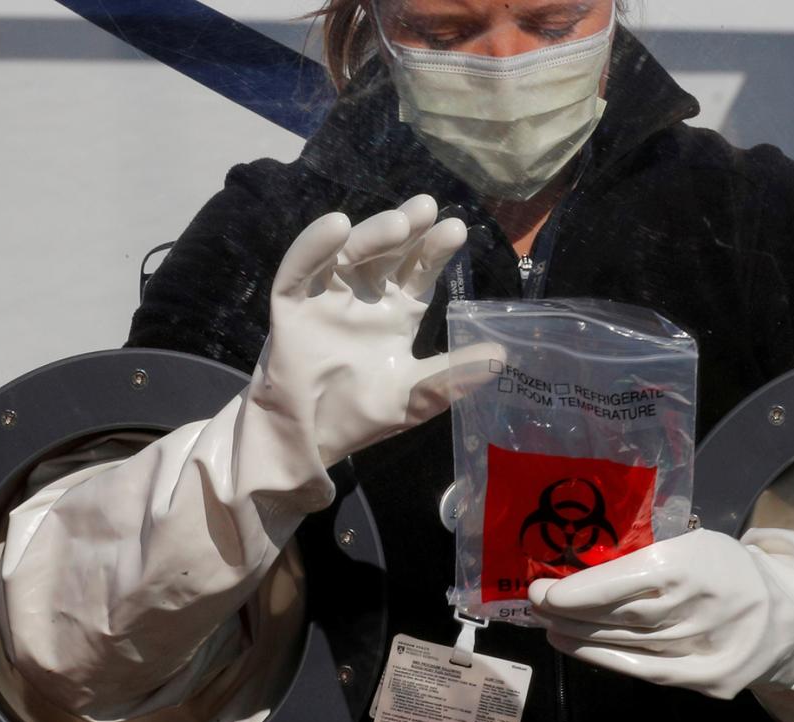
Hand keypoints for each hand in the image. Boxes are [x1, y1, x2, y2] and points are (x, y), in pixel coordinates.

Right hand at [261, 194, 499, 468]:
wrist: (307, 440)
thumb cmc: (359, 416)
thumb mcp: (414, 397)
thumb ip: (451, 377)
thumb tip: (502, 358)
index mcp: (396, 312)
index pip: (418, 271)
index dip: (435, 250)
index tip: (456, 230)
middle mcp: (364, 297)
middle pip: (387, 252)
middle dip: (407, 229)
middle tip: (427, 208)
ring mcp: (326, 298)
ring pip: (349, 254)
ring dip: (372, 235)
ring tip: (398, 223)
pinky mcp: (291, 306)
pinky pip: (300, 270)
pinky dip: (315, 247)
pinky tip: (336, 226)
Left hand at [528, 529, 793, 699]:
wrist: (787, 616)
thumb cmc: (725, 570)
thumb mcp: (694, 542)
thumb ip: (646, 552)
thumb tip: (578, 562)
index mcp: (696, 563)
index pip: (628, 581)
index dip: (580, 590)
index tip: (543, 589)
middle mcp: (700, 608)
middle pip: (621, 615)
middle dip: (570, 612)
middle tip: (535, 604)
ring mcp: (705, 649)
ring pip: (626, 644)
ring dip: (579, 636)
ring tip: (548, 626)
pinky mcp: (708, 680)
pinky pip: (644, 671)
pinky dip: (604, 659)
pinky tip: (574, 647)